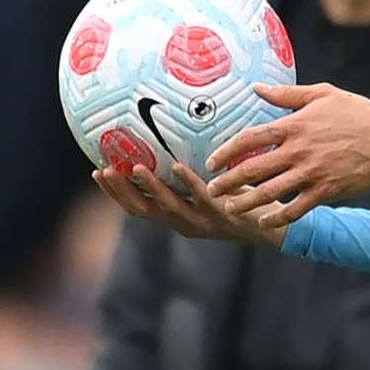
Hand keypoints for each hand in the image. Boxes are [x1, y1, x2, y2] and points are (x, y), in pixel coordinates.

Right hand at [93, 163, 282, 248]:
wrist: (272, 227)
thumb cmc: (238, 203)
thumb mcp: (207, 190)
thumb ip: (189, 176)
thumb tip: (173, 142)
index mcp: (175, 217)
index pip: (137, 207)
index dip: (115, 193)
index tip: (97, 172)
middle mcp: (183, 223)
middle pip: (143, 210)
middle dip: (121, 192)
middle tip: (105, 171)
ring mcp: (202, 221)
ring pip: (168, 206)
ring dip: (149, 187)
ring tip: (135, 167)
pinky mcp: (221, 214)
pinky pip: (201, 196)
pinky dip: (187, 181)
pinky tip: (177, 165)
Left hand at [203, 83, 369, 228]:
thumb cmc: (358, 113)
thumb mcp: (323, 94)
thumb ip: (287, 94)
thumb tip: (256, 88)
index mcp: (295, 125)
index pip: (250, 138)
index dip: (227, 151)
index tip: (212, 160)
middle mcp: (299, 151)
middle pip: (253, 168)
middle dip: (228, 181)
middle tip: (211, 189)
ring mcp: (312, 173)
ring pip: (269, 192)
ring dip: (246, 201)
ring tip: (230, 207)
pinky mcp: (326, 191)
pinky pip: (296, 208)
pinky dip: (278, 217)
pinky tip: (266, 221)